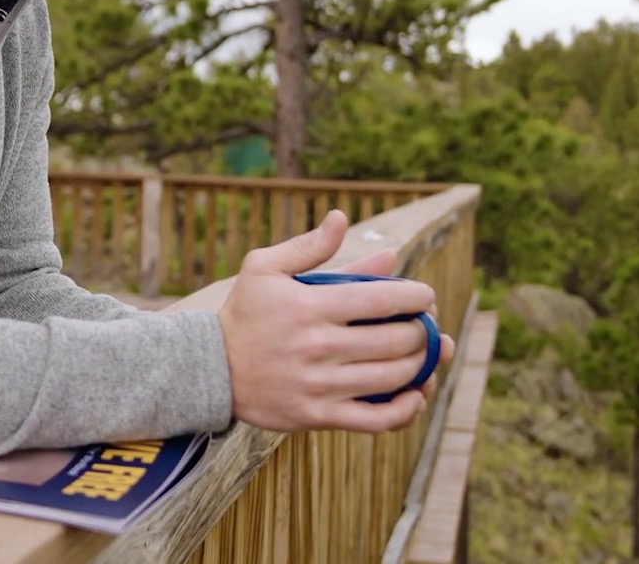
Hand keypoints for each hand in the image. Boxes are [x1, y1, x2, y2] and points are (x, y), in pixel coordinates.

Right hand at [217, 210, 455, 433]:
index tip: (426, 296)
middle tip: (428, 326)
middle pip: (394, 340)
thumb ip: (309, 246)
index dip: (414, 297)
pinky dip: (404, 410)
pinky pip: (374, 420)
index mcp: (309, 306)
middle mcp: (317, 346)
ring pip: (391, 379)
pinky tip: (415, 396)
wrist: (210, 368)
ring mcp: (318, 385)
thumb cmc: (244, 313)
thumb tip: (342, 219)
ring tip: (426, 355)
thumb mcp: (265, 267)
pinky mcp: (316, 416)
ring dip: (421, 366)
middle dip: (423, 332)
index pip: (379, 299)